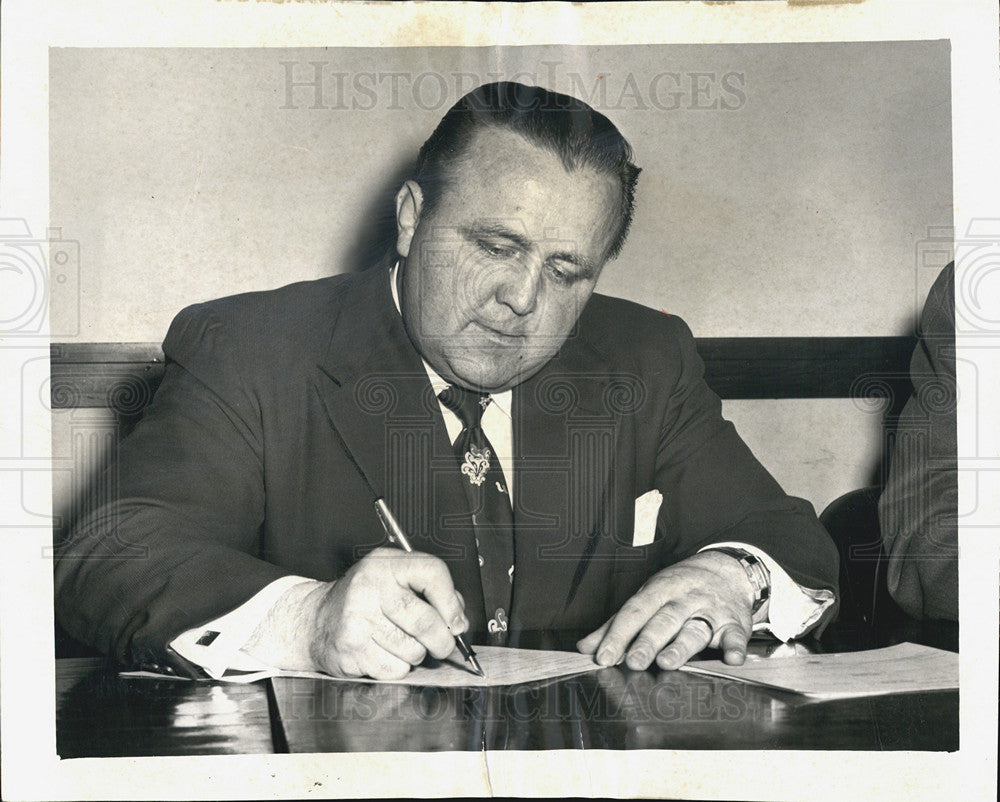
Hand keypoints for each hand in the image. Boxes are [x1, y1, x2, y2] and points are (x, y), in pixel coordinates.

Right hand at [244, 547, 467, 679]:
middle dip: (443, 640)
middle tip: (444, 645)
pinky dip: (398, 667)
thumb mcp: (394, 579)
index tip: (458, 621)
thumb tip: (459, 620)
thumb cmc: (364, 599)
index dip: (452, 601)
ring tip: (401, 643)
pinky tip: (383, 652)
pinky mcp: (351, 648)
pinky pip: (395, 668)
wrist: (315, 620)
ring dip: (417, 654)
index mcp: (385, 564)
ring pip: (413, 649)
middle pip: (425, 620)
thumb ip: (430, 592)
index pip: (432, 572)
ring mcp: (357, 618)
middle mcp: (370, 586)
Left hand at [577, 551, 754, 670]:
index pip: (634, 612)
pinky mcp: (734, 622)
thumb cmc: (678, 588)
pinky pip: (736, 634)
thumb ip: (617, 624)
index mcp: (658, 590)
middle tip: (633, 662)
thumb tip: (585, 647)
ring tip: (667, 663)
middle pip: (663, 620)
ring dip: (681, 646)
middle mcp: (683, 599)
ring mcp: (710, 610)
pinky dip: (735, 646)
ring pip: (694, 628)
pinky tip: (731, 658)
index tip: (603, 657)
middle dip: (647, 641)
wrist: (725, 569)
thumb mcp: (647, 597)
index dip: (617, 635)